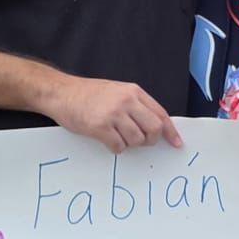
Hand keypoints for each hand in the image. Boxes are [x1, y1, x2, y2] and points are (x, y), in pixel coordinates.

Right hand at [44, 73, 181, 151]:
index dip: (170, 131)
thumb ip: (136, 105)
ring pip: (137, 140)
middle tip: (140, 141)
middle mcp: (126, 101)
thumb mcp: (117, 91)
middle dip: (150, 140)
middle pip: (154, 129)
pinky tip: (107, 139)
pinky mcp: (100, 127)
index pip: (161, 113)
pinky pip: (119, 146)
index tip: (176, 143)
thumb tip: (154, 125)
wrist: (61, 92)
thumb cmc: (88, 93)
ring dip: (130, 144)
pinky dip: (116, 147)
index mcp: (133, 91)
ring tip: (118, 136)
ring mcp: (113, 114)